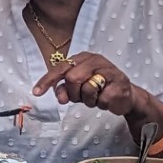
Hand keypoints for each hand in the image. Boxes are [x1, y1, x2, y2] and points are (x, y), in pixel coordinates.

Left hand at [30, 52, 147, 119]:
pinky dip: (101, 104)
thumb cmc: (100, 88)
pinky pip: (100, 101)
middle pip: (72, 78)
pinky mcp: (119, 86)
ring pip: (87, 90)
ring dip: (88, 100)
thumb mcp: (79, 87)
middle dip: (73, 93)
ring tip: (97, 97)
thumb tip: (59, 96)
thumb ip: (65, 88)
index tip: (36, 93)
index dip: (47, 81)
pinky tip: (108, 100)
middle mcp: (96, 60)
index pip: (61, 68)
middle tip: (81, 97)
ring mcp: (109, 72)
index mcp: (84, 57)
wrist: (126, 95)